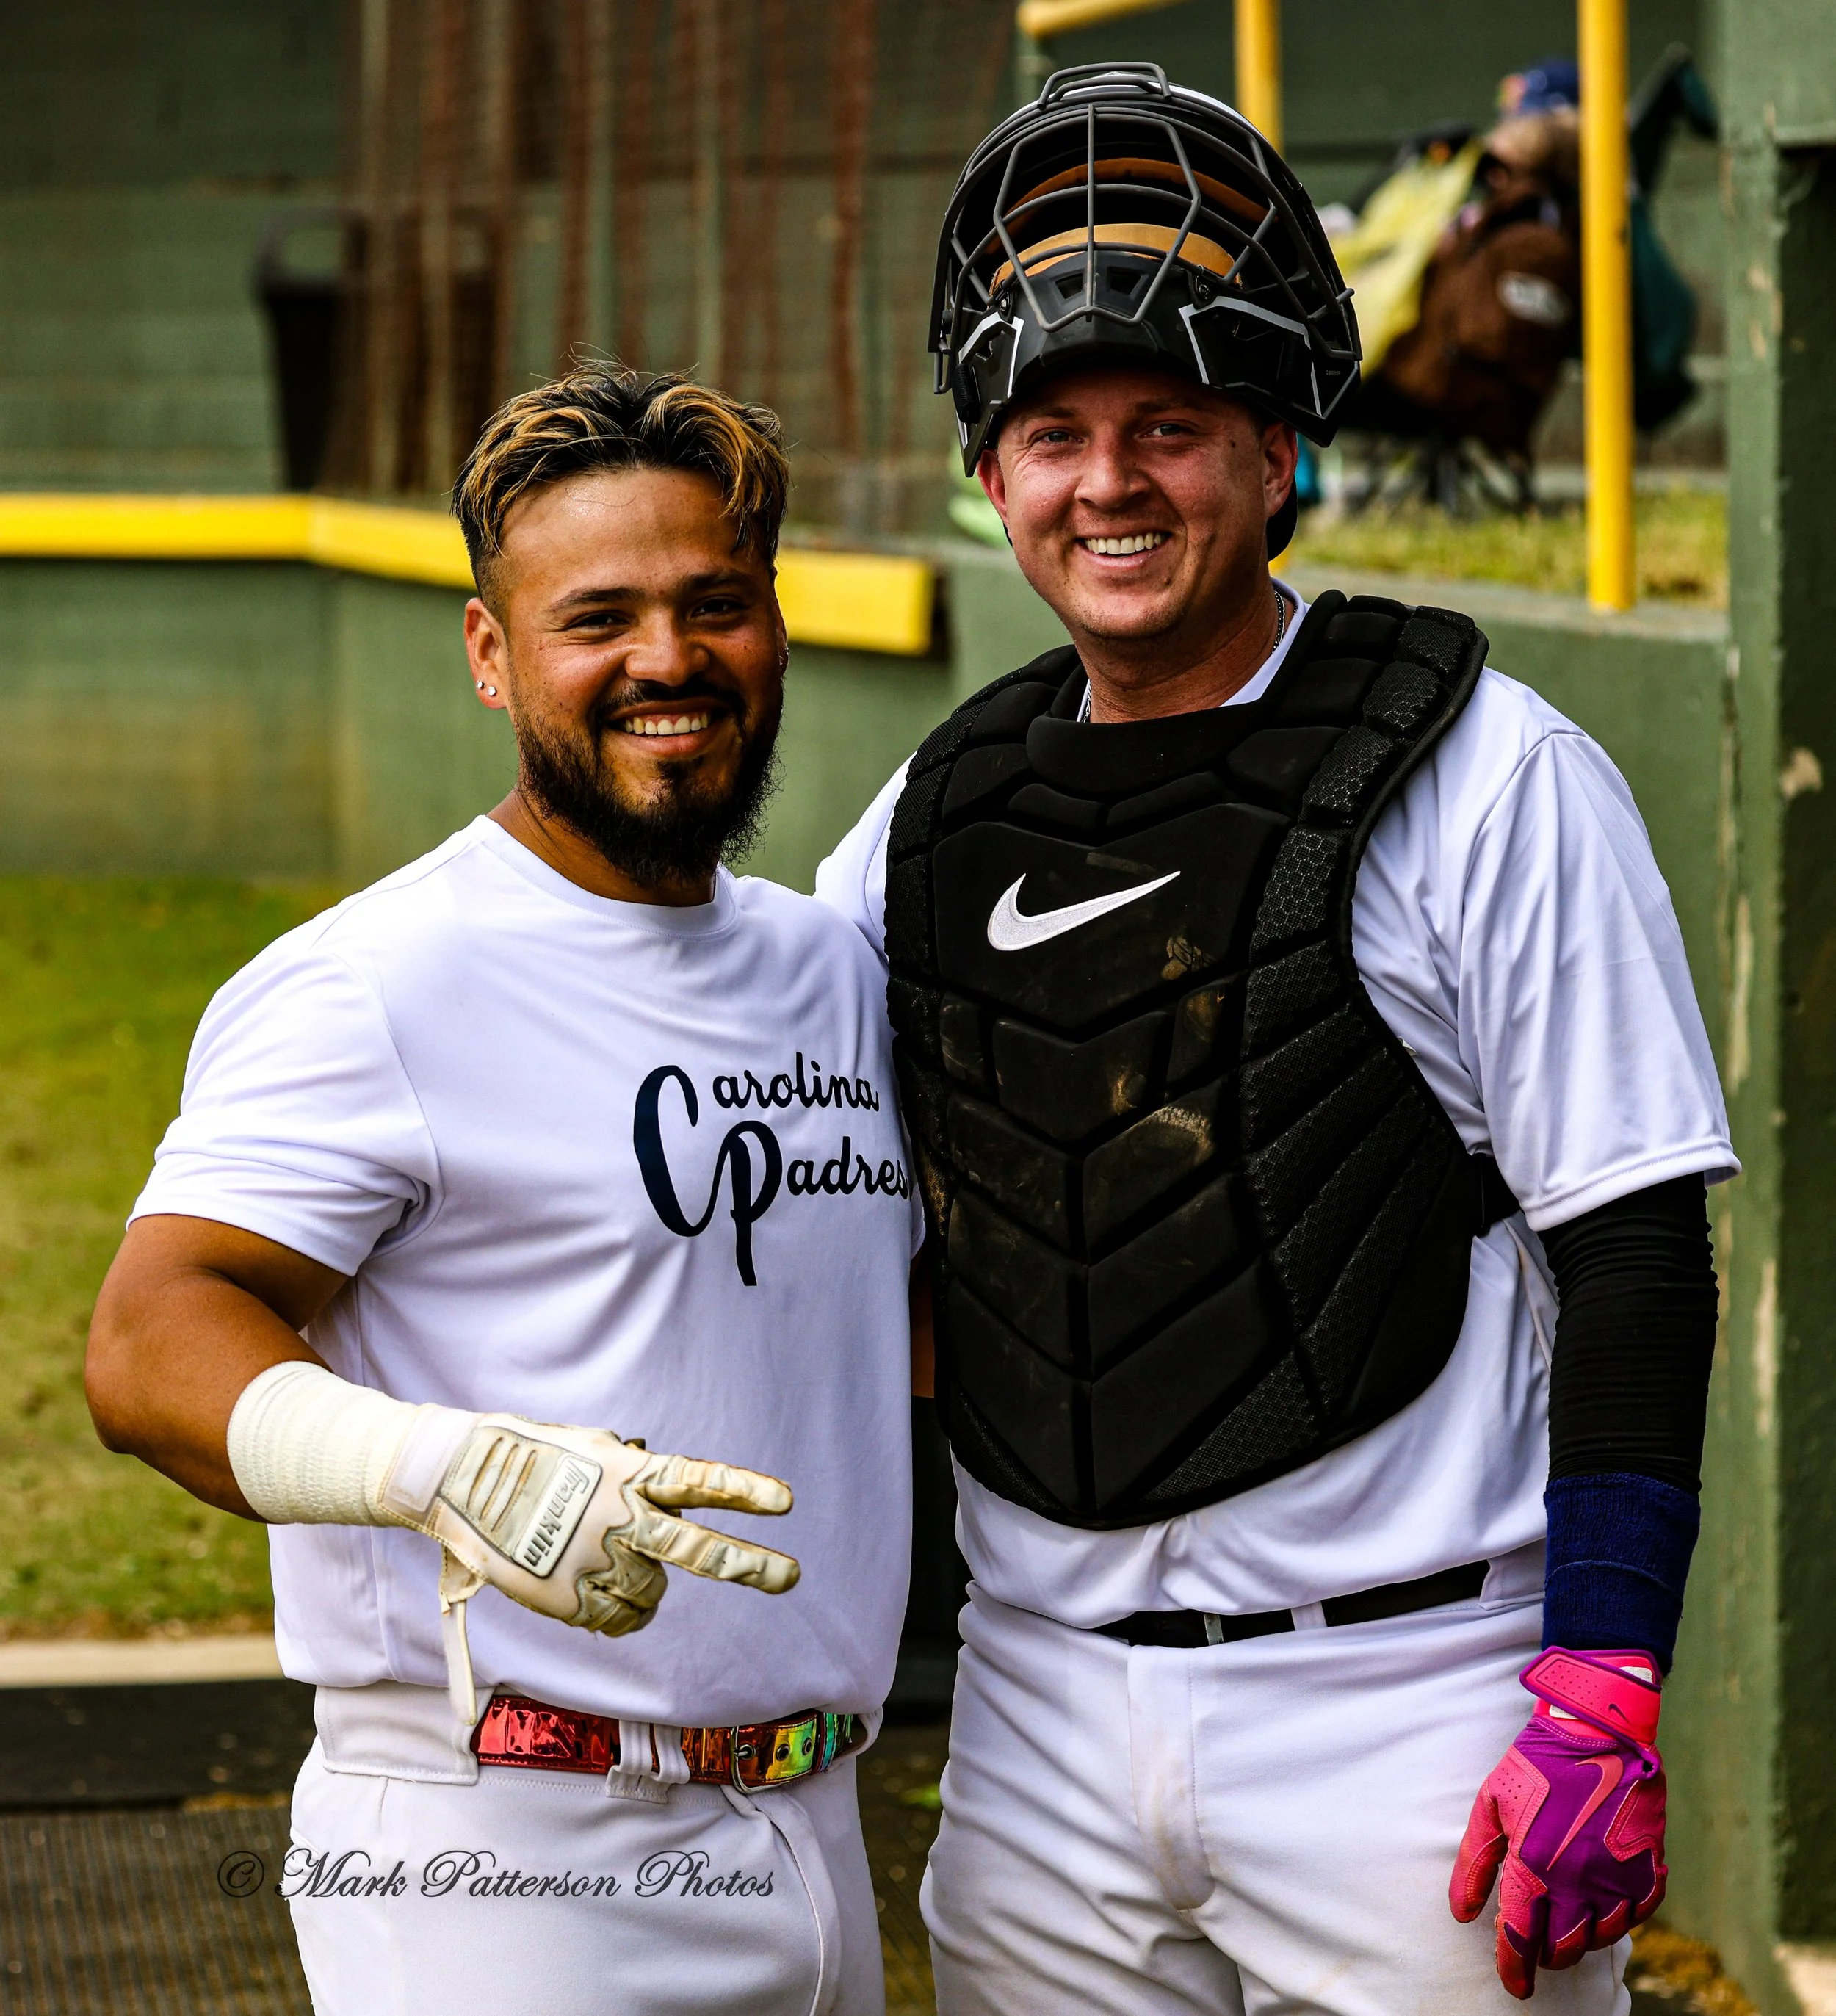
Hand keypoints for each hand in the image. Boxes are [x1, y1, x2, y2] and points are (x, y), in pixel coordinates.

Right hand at [390, 1415, 799, 1635]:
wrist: (460, 1480)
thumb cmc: (529, 1456)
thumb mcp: (590, 1448)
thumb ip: (631, 1472)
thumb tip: (660, 1492)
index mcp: (629, 1474)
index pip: (699, 1482)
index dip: (744, 1492)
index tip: (787, 1502)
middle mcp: (620, 1518)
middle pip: (698, 1550)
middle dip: (751, 1565)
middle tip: (793, 1576)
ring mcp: (596, 1561)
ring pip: (653, 1592)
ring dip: (642, 1583)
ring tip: (604, 1559)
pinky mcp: (569, 1598)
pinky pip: (620, 1620)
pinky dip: (620, 1613)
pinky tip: (594, 1590)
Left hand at [1450, 1648, 1665, 1999]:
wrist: (1599, 1730)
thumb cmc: (1537, 1763)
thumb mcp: (1491, 1804)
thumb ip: (1475, 1862)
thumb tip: (1461, 1913)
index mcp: (1534, 1865)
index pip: (1521, 1937)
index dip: (1514, 1968)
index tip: (1515, 1985)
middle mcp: (1579, 1881)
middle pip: (1562, 1948)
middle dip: (1545, 1953)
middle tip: (1537, 1941)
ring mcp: (1618, 1877)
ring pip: (1599, 1937)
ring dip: (1579, 1937)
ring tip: (1565, 1918)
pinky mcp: (1648, 1869)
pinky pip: (1636, 1916)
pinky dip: (1618, 1919)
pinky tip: (1603, 1903)